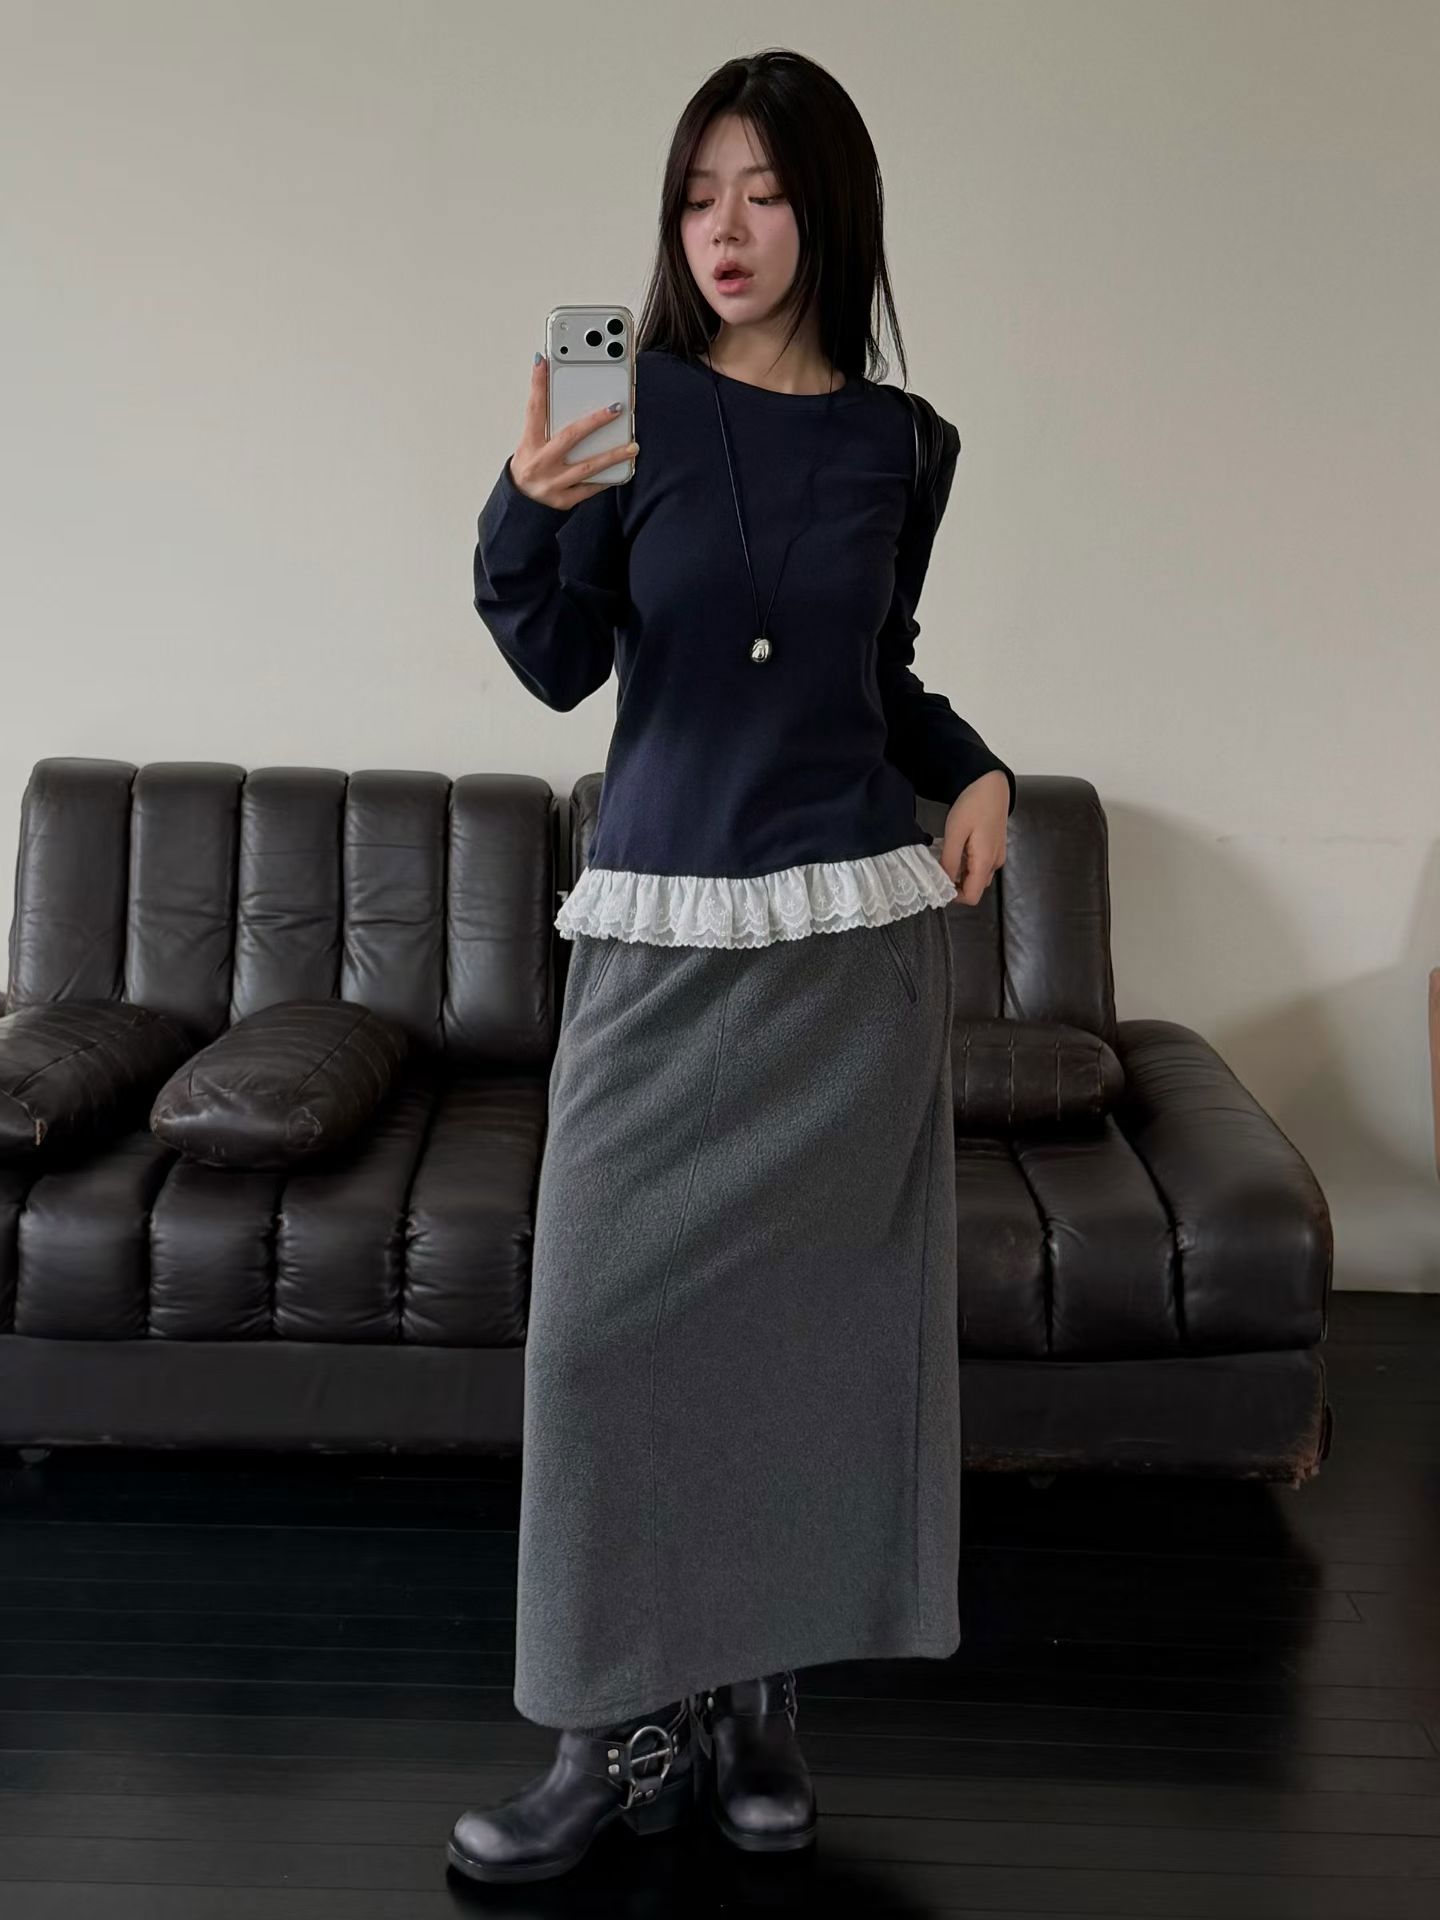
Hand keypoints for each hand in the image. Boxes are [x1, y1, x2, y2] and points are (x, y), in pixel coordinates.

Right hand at [509, 354, 638, 511]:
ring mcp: (553, 483)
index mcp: (529, 444)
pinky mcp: (564, 500)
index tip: (543, 361)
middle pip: (570, 437)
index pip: (534, 409)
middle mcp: (540, 463)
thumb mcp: (530, 443)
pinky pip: (590, 488)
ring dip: (612, 455)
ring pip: (587, 467)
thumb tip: (565, 395)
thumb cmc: (531, 466)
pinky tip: (624, 468)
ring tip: (633, 446)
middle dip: (595, 421)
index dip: (538, 385)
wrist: (523, 504)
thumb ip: (545, 424)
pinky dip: (607, 478)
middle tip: (616, 408)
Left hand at [937, 770, 1008, 906]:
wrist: (991, 784)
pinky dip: (966, 864)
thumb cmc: (973, 805)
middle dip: (955, 884)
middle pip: (974, 888)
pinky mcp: (995, 848)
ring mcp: (997, 856)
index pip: (972, 897)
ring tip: (946, 855)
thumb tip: (944, 883)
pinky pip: (980, 865)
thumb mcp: (955, 833)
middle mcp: (995, 863)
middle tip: (938, 868)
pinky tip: (956, 848)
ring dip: (960, 874)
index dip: (953, 896)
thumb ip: (949, 861)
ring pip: (976, 877)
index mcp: (986, 862)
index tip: (937, 883)